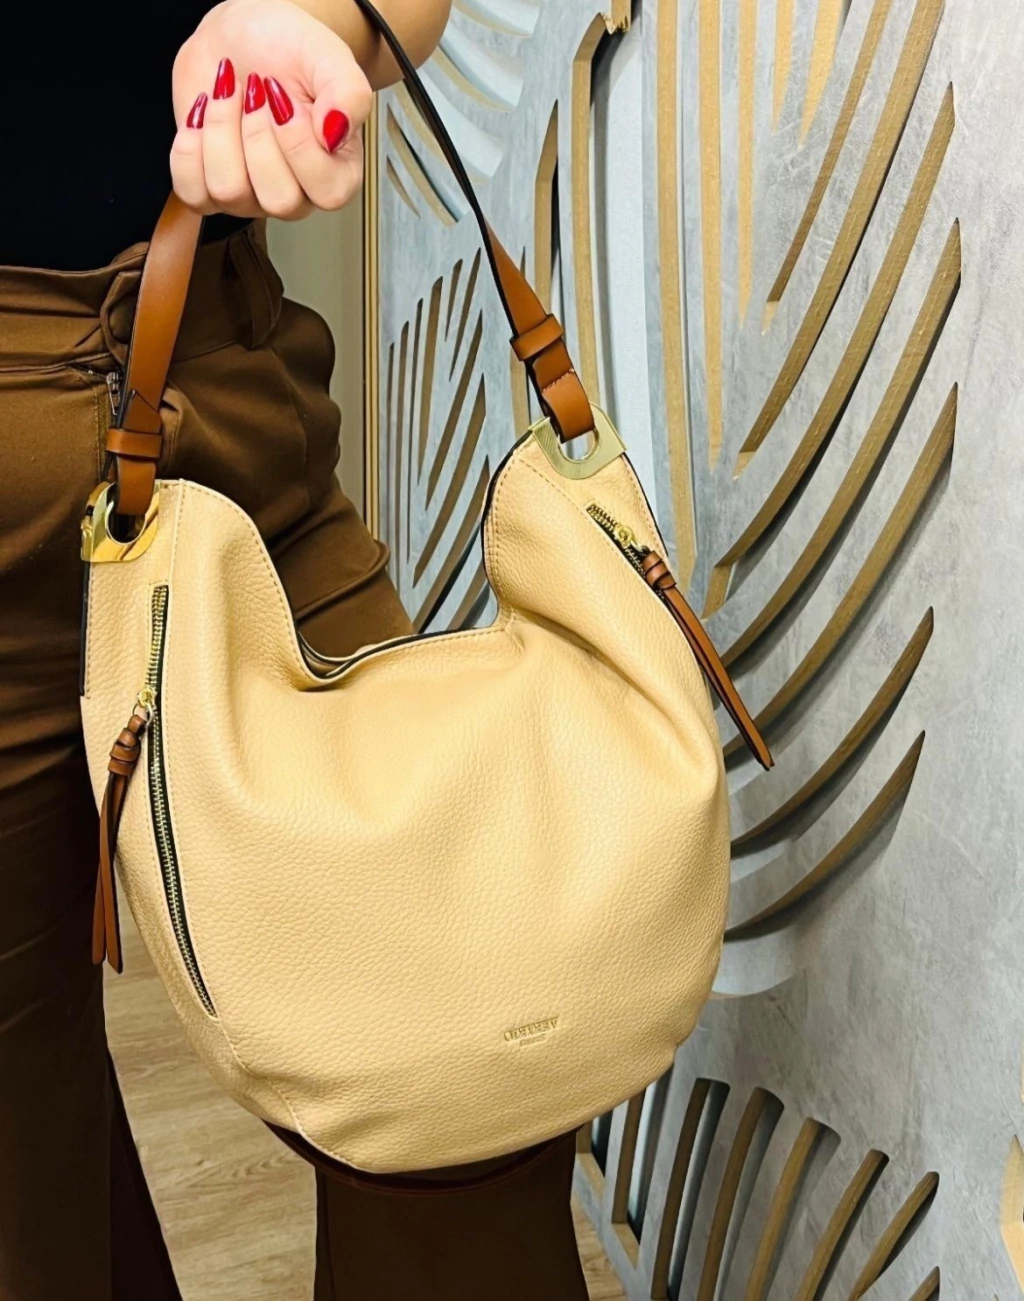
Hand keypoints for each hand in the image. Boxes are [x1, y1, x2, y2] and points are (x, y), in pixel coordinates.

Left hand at [171, 0, 372, 220]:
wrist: (238, 36)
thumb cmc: (287, 50)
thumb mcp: (329, 59)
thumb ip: (350, 94)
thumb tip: (336, 133)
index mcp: (335, 173)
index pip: (327, 193)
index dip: (299, 146)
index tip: (284, 101)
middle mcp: (296, 194)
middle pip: (277, 200)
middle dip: (257, 135)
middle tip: (256, 95)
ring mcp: (250, 196)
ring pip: (229, 191)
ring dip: (221, 130)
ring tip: (229, 96)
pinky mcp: (207, 186)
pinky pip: (191, 192)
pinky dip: (188, 148)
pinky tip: (204, 115)